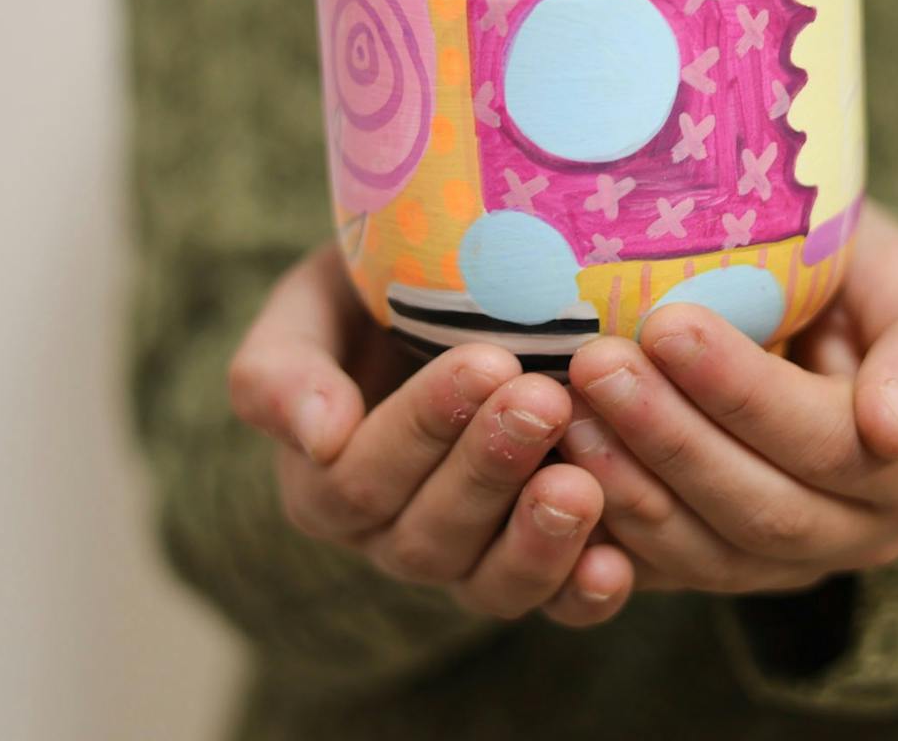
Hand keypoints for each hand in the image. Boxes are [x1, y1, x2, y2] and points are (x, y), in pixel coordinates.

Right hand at [227, 247, 635, 625]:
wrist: (453, 294)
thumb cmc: (377, 291)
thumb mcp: (312, 308)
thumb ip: (282, 370)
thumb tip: (318, 438)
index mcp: (325, 485)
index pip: (360, 478)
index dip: (423, 425)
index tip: (485, 361)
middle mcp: (393, 538)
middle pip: (430, 533)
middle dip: (489, 467)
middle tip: (544, 401)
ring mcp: (469, 563)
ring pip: (490, 582)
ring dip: (537, 538)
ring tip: (581, 485)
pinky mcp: (539, 571)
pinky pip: (556, 606)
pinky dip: (584, 596)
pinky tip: (615, 566)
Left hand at [558, 204, 897, 593]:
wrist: (814, 304)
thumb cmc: (861, 273)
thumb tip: (896, 433)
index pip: (828, 442)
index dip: (743, 392)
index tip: (668, 324)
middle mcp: (865, 534)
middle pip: (762, 507)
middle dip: (670, 435)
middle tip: (596, 362)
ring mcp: (792, 566)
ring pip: (707, 550)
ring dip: (628, 481)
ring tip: (565, 406)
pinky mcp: (722, 571)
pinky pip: (661, 573)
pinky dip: (604, 528)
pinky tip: (552, 472)